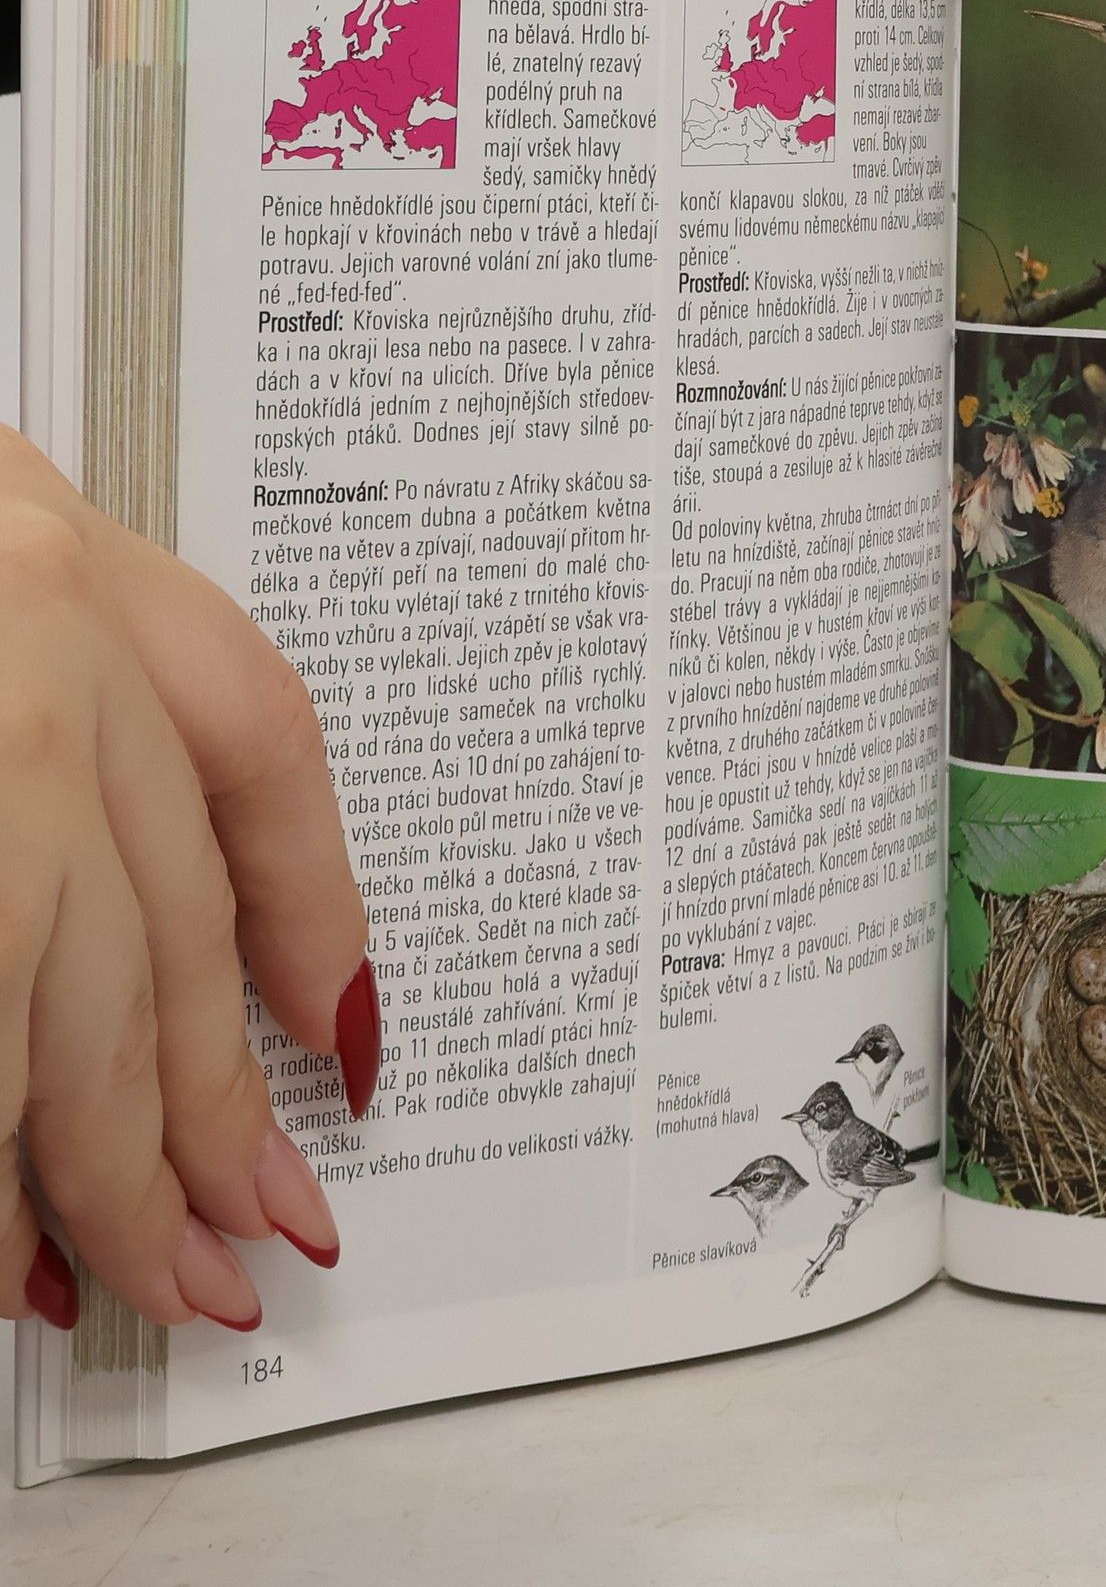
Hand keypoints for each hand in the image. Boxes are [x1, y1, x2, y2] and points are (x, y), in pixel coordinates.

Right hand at [0, 429, 377, 1333]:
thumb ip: (32, 720)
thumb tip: (114, 928)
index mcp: (46, 558)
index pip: (255, 747)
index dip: (310, 905)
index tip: (339, 1026)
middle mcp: (33, 644)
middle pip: (176, 925)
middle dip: (216, 1106)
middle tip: (258, 1222)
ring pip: (80, 1017)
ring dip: (113, 1178)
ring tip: (154, 1281)